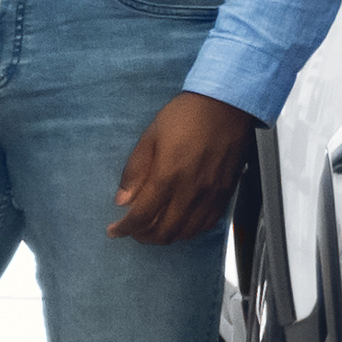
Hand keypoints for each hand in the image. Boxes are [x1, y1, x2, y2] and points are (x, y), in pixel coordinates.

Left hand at [106, 92, 255, 245]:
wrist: (227, 105)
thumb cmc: (187, 115)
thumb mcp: (150, 136)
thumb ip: (135, 171)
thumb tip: (122, 200)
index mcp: (168, 175)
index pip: (142, 216)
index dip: (125, 229)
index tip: (114, 230)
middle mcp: (190, 191)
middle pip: (164, 231)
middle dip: (143, 236)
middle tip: (132, 231)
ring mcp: (211, 195)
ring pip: (186, 232)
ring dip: (166, 237)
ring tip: (153, 230)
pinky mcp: (225, 194)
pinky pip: (207, 224)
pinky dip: (189, 231)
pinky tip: (180, 224)